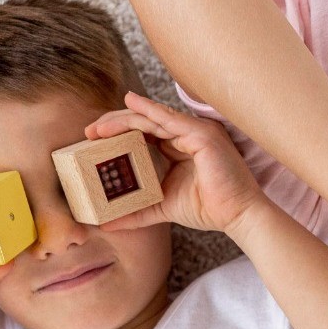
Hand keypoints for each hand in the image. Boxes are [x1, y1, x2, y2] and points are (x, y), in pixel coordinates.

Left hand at [84, 93, 264, 234]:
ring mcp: (196, 131)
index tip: (93, 141)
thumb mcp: (163, 207)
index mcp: (181, 147)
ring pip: (152, 118)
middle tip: (89, 131)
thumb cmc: (209, 209)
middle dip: (115, 124)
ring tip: (99, 127)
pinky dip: (148, 110)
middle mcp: (189, 134)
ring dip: (123, 120)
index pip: (145, 133)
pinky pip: (169, 119)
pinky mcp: (202, 134)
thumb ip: (136, 212)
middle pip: (145, 122)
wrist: (238, 216)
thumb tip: (107, 223)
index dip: (119, 134)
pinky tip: (129, 105)